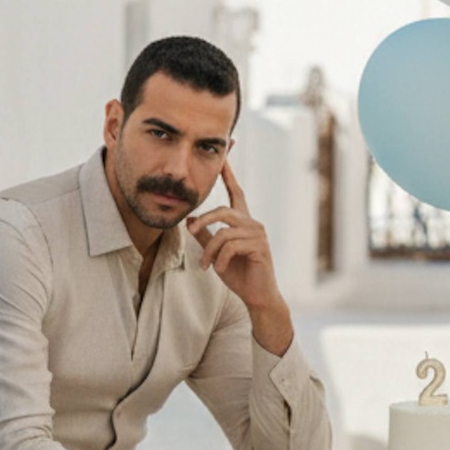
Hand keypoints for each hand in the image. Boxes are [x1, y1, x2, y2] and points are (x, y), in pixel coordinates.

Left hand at [187, 162, 281, 314]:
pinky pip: (230, 246)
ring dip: (209, 250)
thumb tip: (190, 218)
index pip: (236, 191)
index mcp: (243, 221)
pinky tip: (218, 270)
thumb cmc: (238, 273)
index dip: (228, 173)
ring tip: (204, 265)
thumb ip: (205, 235)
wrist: (257, 296)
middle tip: (189, 232)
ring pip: (224, 231)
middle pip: (223, 210)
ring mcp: (258, 234)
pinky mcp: (260, 248)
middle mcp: (252, 223)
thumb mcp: (215, 252)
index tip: (225, 152)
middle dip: (204, 220)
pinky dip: (219, 259)